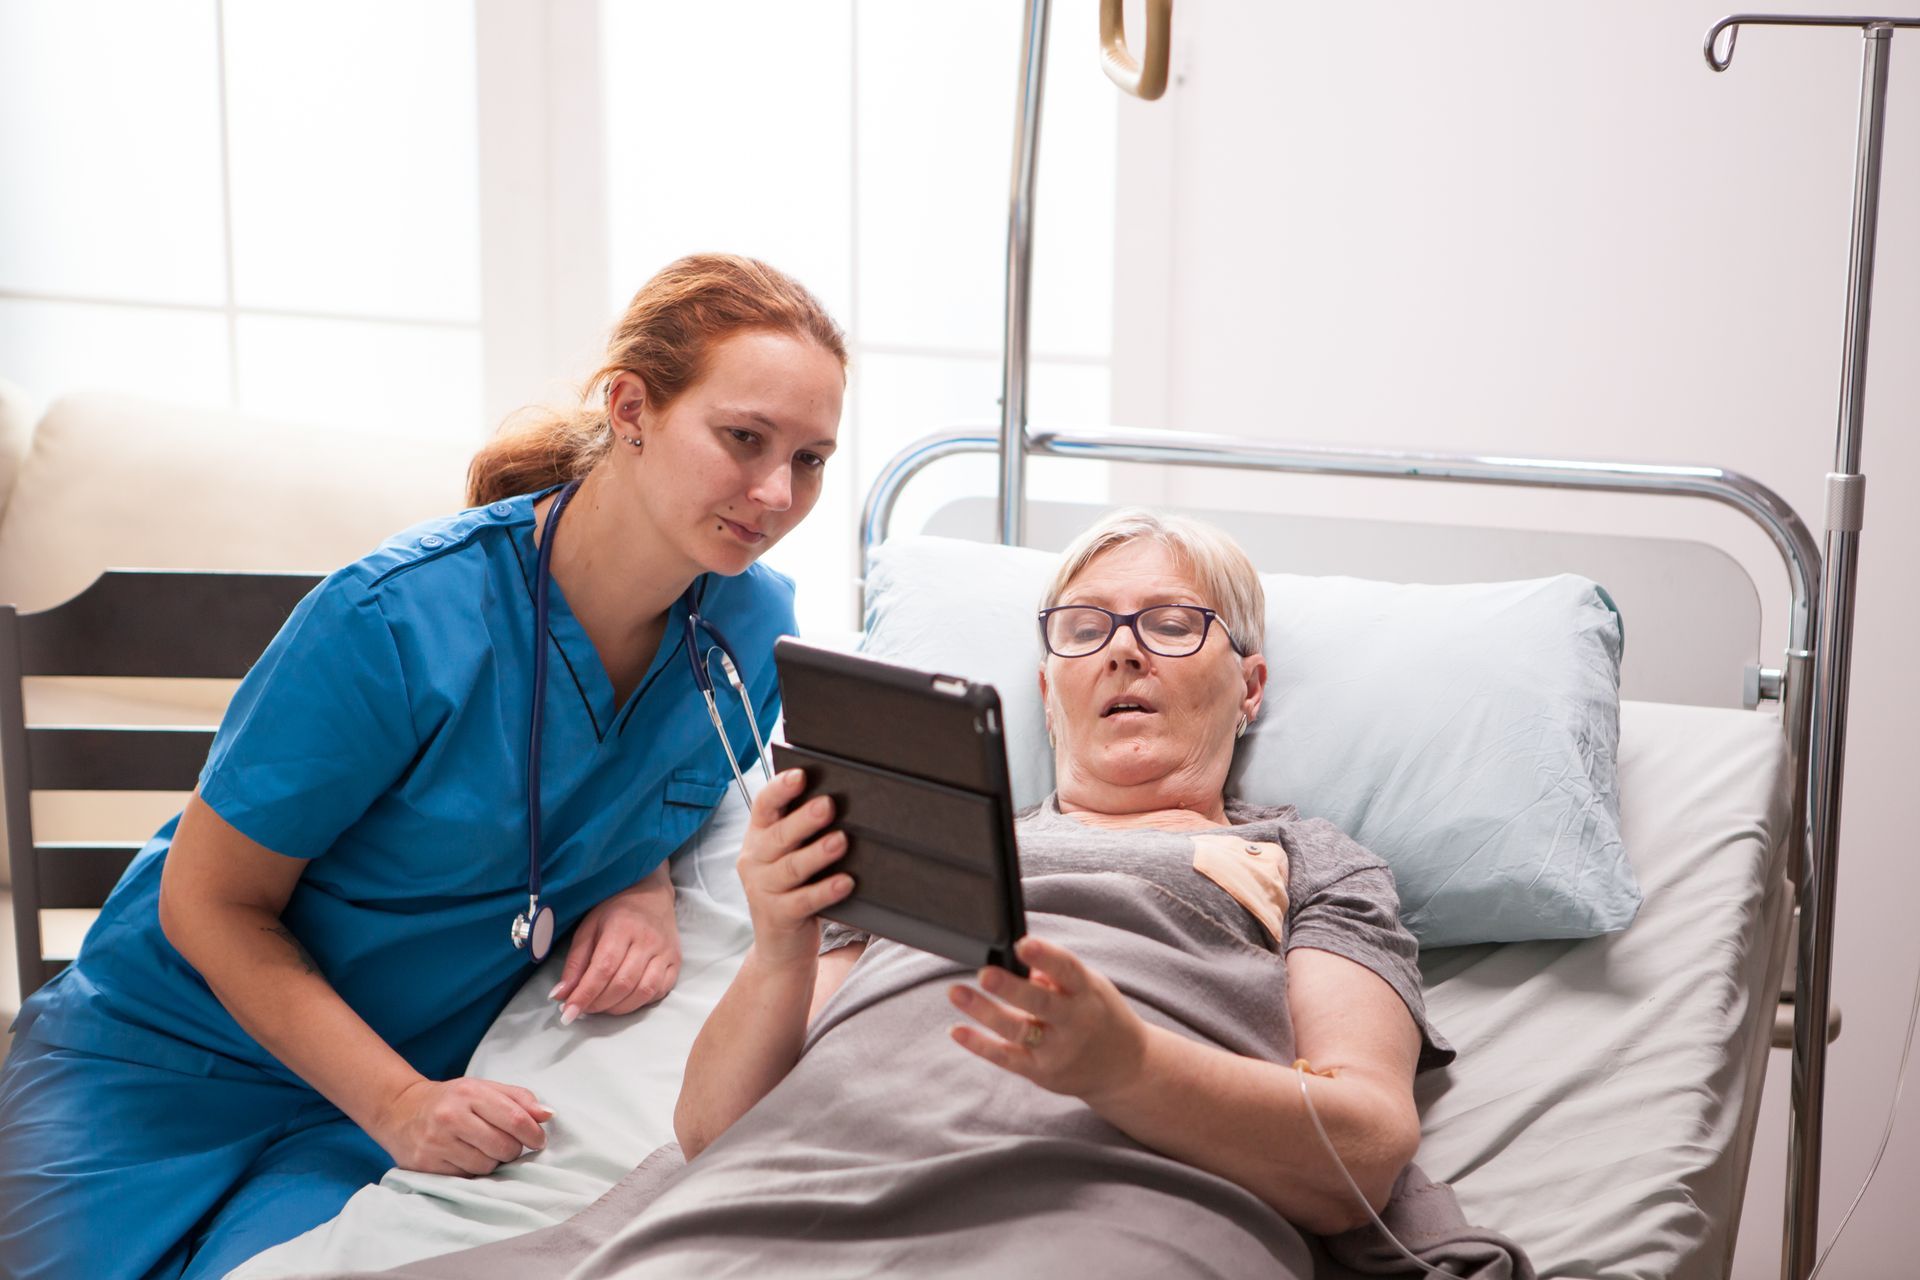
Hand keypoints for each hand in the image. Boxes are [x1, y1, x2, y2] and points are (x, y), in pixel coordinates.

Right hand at [371, 1076, 552, 1176]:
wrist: (401, 1110)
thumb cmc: (452, 1100)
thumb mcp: (484, 1088)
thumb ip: (519, 1099)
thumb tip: (549, 1115)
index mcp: (470, 1092)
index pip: (515, 1119)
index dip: (534, 1134)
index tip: (539, 1141)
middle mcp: (451, 1116)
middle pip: (503, 1147)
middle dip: (513, 1150)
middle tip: (508, 1146)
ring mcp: (436, 1142)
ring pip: (486, 1166)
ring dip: (493, 1162)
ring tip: (483, 1149)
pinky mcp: (425, 1164)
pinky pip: (465, 1177)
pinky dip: (472, 1171)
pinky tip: (465, 1157)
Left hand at [549, 868, 680, 1022]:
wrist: (651, 895)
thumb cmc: (615, 910)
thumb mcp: (588, 928)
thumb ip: (575, 962)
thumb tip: (561, 995)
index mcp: (622, 927)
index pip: (602, 969)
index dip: (584, 995)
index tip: (567, 1013)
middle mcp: (647, 940)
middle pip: (622, 984)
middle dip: (598, 1004)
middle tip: (582, 1009)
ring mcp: (665, 952)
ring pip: (643, 992)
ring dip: (618, 1008)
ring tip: (601, 1006)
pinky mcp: (676, 962)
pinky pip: (659, 992)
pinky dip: (639, 1003)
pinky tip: (624, 1000)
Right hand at [737, 768, 854, 968]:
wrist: (780, 946)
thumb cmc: (791, 889)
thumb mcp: (788, 857)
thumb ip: (800, 831)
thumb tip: (837, 798)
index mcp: (757, 838)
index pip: (763, 807)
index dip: (780, 789)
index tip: (800, 775)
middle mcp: (754, 860)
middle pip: (778, 836)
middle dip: (803, 819)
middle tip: (828, 805)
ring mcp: (763, 890)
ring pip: (791, 868)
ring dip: (817, 853)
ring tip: (841, 841)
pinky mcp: (778, 916)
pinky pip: (804, 901)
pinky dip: (826, 890)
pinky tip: (845, 882)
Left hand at [947, 935, 1147, 1102]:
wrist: (1123, 1067)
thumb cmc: (1097, 1014)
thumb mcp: (1088, 986)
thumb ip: (1055, 974)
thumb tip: (1014, 960)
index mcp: (1087, 993)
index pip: (1068, 971)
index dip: (1046, 957)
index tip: (1022, 944)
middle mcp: (1074, 1023)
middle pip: (1040, 1004)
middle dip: (1012, 988)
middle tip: (985, 972)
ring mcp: (1057, 1051)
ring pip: (1017, 1031)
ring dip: (984, 1012)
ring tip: (956, 992)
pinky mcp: (1040, 1072)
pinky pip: (1006, 1058)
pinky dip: (979, 1044)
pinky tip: (957, 1029)